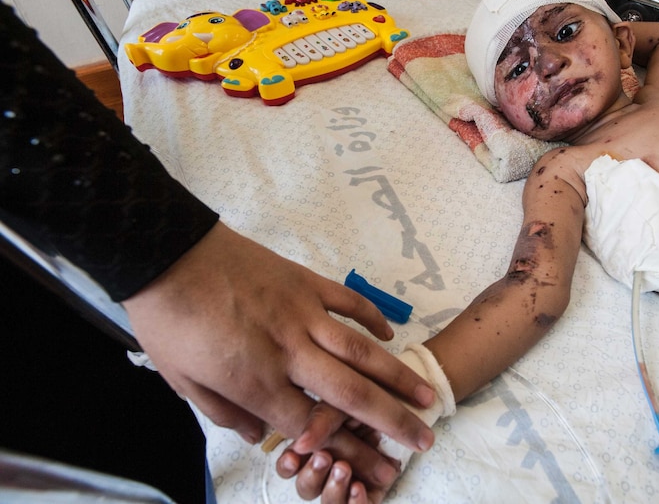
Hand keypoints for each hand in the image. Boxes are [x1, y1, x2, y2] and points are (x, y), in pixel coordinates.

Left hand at [123, 222, 435, 483]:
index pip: (311, 429)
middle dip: (393, 421)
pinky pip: (348, 301)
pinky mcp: (305, 282)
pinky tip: (390, 334)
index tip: (377, 467)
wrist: (167, 255)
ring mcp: (302, 314)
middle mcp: (290, 353)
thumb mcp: (181, 381)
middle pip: (351, 394)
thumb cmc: (169, 321)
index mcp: (257, 383)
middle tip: (424, 438)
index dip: (347, 452)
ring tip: (427, 394)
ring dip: (397, 375)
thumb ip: (224, 412)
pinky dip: (373, 317)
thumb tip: (258, 432)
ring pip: (361, 350)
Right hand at [277, 415, 398, 503]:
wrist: (402, 414)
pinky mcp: (369, 497)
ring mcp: (349, 486)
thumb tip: (300, 444)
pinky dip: (355, 502)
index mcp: (315, 449)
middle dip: (312, 475)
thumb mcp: (342, 407)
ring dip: (332, 489)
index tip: (292, 457)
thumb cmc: (366, 409)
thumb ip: (320, 421)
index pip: (289, 466)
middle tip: (324, 458)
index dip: (287, 466)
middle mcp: (329, 472)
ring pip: (328, 502)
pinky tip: (358, 488)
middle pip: (306, 487)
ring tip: (343, 469)